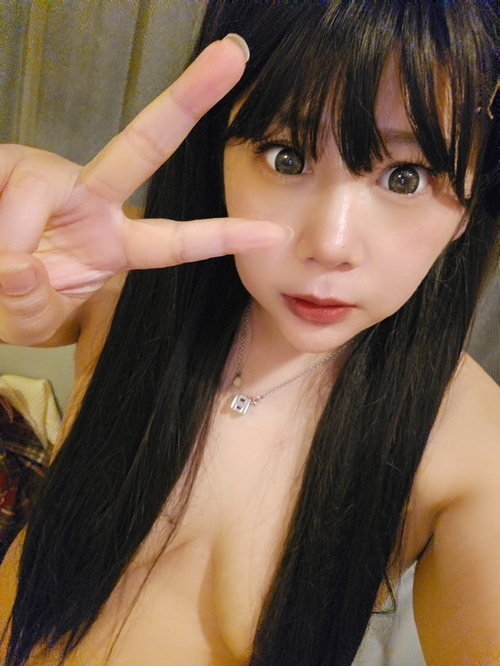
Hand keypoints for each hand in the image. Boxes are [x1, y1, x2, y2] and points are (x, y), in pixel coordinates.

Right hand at [0, 36, 288, 345]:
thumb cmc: (2, 300)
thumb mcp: (27, 319)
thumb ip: (29, 304)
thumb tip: (21, 266)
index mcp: (112, 243)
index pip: (174, 242)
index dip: (221, 236)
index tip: (272, 232)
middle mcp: (90, 200)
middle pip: (145, 146)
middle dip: (188, 101)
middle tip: (232, 56)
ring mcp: (51, 176)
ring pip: (43, 182)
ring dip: (15, 233)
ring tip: (4, 265)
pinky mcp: (7, 161)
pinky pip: (7, 183)